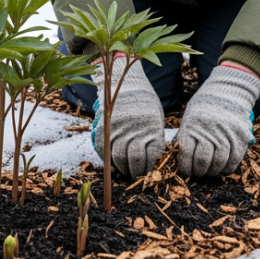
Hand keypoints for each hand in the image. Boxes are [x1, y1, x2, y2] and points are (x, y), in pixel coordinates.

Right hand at [90, 56, 165, 177]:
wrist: (126, 83)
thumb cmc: (144, 104)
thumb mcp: (155, 120)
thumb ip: (154, 139)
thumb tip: (151, 162)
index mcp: (152, 128)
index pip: (152, 157)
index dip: (150, 168)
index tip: (148, 173)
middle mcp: (135, 129)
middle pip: (135, 160)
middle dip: (136, 172)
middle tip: (136, 175)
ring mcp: (118, 128)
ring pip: (118, 158)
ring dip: (122, 168)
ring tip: (125, 171)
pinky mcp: (103, 127)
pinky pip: (104, 150)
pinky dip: (108, 159)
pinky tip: (113, 162)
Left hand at [174, 65, 259, 177]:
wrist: (227, 92)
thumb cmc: (203, 109)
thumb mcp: (189, 119)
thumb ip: (185, 138)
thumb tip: (179, 161)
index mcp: (192, 126)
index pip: (186, 155)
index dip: (185, 168)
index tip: (186, 171)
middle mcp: (209, 130)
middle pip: (203, 161)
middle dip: (199, 172)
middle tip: (198, 173)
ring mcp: (226, 133)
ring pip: (219, 163)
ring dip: (213, 172)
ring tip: (209, 171)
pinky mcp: (241, 137)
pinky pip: (234, 160)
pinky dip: (226, 168)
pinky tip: (221, 168)